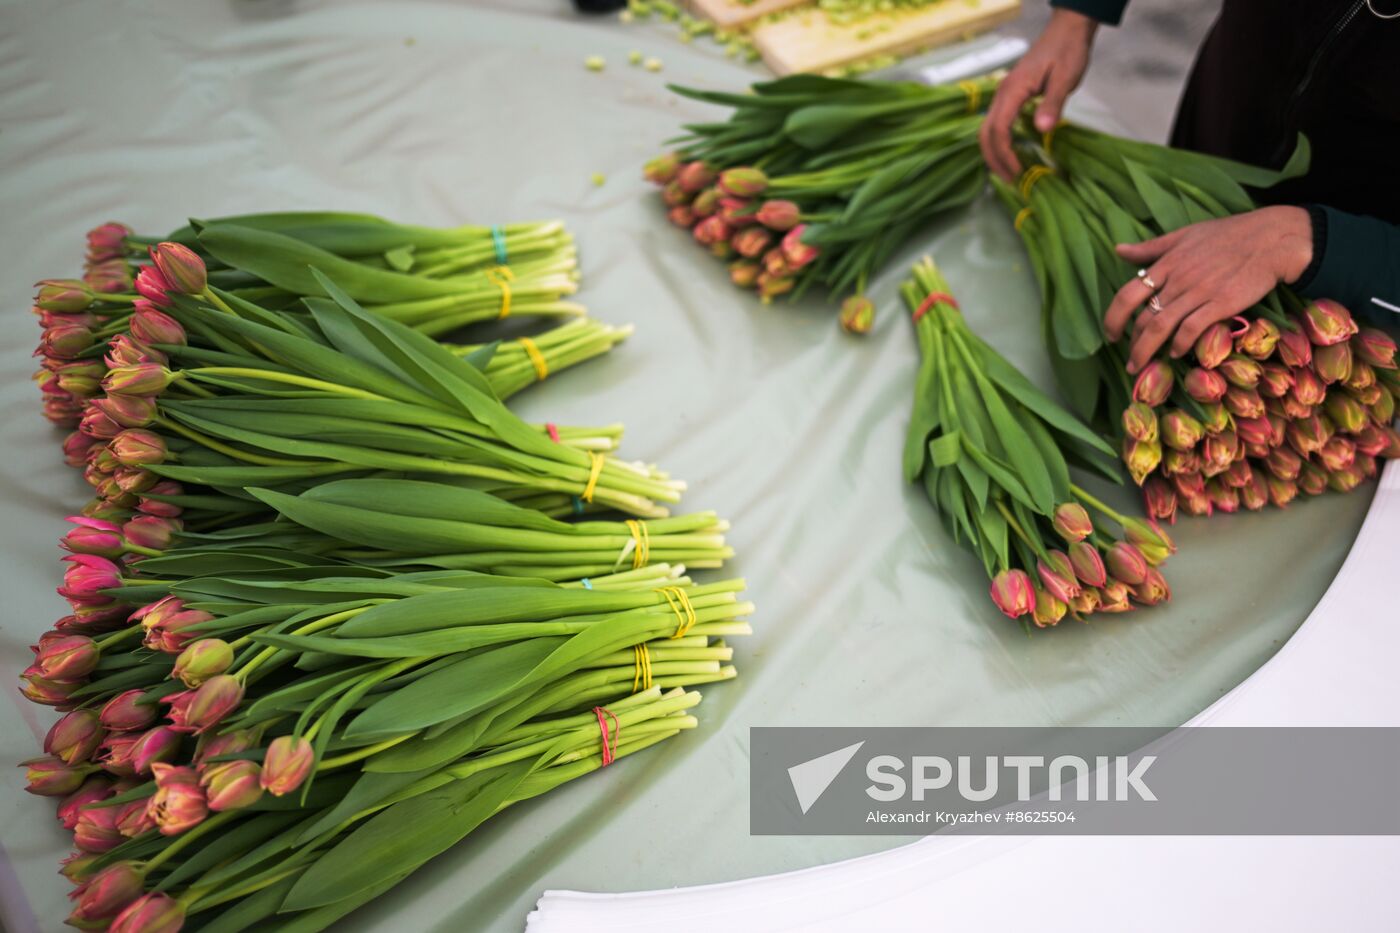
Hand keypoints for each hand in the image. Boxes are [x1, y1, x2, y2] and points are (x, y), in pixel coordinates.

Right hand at [979, 10, 1097, 183]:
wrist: (1066, 30)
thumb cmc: (1068, 52)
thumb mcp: (1066, 78)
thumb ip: (1053, 103)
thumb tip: (1042, 129)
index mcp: (1013, 90)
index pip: (999, 129)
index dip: (1005, 154)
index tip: (1018, 172)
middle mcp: (1002, 94)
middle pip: (985, 133)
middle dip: (995, 159)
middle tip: (1011, 181)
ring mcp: (1003, 95)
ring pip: (987, 130)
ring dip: (994, 153)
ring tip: (1010, 173)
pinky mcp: (1009, 97)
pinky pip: (996, 124)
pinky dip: (999, 143)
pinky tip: (1011, 154)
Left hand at [1104, 206, 1314, 372]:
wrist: (1272, 239)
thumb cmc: (1229, 234)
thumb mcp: (1184, 234)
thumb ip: (1151, 248)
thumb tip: (1119, 250)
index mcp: (1166, 264)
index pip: (1127, 295)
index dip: (1113, 318)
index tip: (1111, 335)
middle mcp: (1177, 280)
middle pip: (1142, 318)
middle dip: (1131, 343)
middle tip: (1130, 360)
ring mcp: (1198, 292)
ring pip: (1161, 327)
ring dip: (1146, 351)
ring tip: (1141, 366)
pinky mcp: (1221, 303)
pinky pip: (1191, 329)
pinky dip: (1179, 344)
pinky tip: (1176, 354)